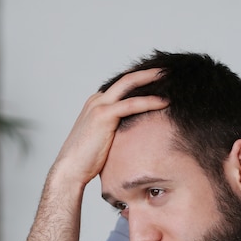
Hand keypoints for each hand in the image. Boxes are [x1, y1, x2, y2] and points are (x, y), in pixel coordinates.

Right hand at [56, 68, 168, 184]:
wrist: (70, 170)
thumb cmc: (87, 161)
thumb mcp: (105, 140)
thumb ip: (117, 131)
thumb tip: (136, 135)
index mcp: (97, 104)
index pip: (122, 86)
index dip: (141, 81)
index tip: (160, 80)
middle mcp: (97, 100)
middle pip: (127, 79)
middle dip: (148, 73)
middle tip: (167, 70)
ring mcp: (99, 105)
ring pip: (129, 84)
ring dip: (151, 79)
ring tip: (170, 77)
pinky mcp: (103, 116)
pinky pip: (131, 104)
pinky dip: (149, 101)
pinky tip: (164, 101)